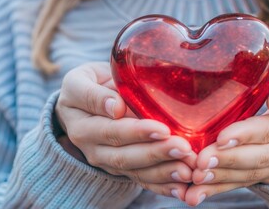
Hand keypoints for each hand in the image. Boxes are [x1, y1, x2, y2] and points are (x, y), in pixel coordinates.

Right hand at [56, 62, 195, 199]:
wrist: (87, 102)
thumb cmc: (89, 84)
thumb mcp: (81, 81)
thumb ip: (94, 94)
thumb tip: (116, 107)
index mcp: (82, 125)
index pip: (111, 130)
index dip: (137, 132)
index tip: (162, 130)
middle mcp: (93, 149)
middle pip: (125, 155)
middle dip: (156, 154)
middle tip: (183, 149)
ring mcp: (108, 162)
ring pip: (136, 171)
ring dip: (163, 172)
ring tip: (187, 170)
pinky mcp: (123, 170)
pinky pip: (143, 180)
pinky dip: (163, 186)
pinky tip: (182, 187)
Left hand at [184, 56, 268, 205]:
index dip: (248, 134)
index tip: (222, 138)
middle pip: (261, 156)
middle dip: (229, 160)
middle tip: (201, 161)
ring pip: (252, 173)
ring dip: (223, 177)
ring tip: (196, 178)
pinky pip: (245, 181)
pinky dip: (221, 187)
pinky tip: (198, 192)